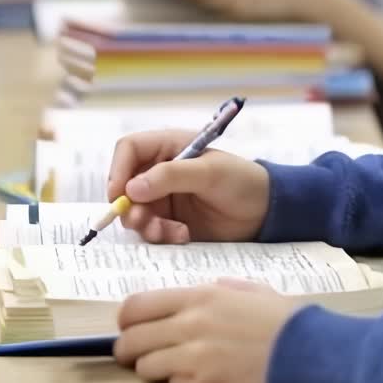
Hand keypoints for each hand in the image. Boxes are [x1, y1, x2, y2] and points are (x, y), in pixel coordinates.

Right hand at [108, 129, 270, 242]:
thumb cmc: (241, 181)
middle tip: (141, 221)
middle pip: (124, 184)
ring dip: (145, 224)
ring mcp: (163, 197)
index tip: (119, 194)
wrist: (264, 213)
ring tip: (167, 231)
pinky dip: (160, 235)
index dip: (118, 169)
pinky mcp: (169, 221)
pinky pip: (149, 229)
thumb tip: (132, 188)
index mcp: (169, 147)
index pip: (129, 149)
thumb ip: (171, 176)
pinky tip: (182, 235)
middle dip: (129, 205)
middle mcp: (160, 170)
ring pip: (134, 211)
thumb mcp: (209, 173)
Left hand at [115, 279, 301, 382]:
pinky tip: (199, 378)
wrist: (307, 354)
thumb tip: (193, 297)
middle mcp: (190, 324)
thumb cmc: (282, 319)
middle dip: (127, 349)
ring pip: (145, 367)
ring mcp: (194, 359)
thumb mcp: (248, 290)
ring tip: (169, 367)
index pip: (137, 306)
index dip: (125, 320)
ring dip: (151, 368)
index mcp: (199, 296)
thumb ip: (216, 289)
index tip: (128, 327)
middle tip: (135, 354)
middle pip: (131, 340)